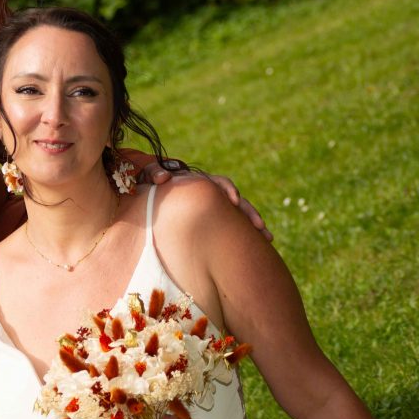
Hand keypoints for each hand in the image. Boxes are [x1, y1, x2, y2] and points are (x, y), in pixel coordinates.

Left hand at [144, 161, 272, 241]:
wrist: (156, 189)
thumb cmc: (154, 182)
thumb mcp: (150, 174)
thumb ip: (154, 172)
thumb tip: (163, 178)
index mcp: (199, 181)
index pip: (218, 182)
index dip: (227, 189)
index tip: (234, 199)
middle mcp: (213, 192)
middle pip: (237, 200)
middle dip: (248, 211)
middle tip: (258, 225)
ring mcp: (216, 205)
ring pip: (240, 213)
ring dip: (253, 223)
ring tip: (267, 237)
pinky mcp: (217, 217)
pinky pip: (235, 225)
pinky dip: (246, 234)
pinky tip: (259, 246)